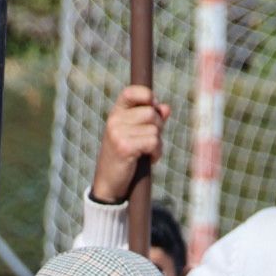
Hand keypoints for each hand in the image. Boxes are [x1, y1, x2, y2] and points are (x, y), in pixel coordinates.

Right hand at [91, 85, 169, 203]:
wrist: (109, 184)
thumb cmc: (125, 158)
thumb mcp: (136, 135)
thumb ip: (151, 120)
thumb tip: (166, 107)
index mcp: (116, 113)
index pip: (132, 92)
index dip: (148, 96)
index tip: (153, 107)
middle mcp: (114, 120)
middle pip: (151, 112)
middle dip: (158, 127)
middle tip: (150, 142)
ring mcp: (117, 133)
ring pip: (154, 129)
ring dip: (158, 144)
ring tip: (147, 153)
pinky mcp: (124, 147)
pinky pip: (153, 142)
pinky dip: (157, 153)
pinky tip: (149, 159)